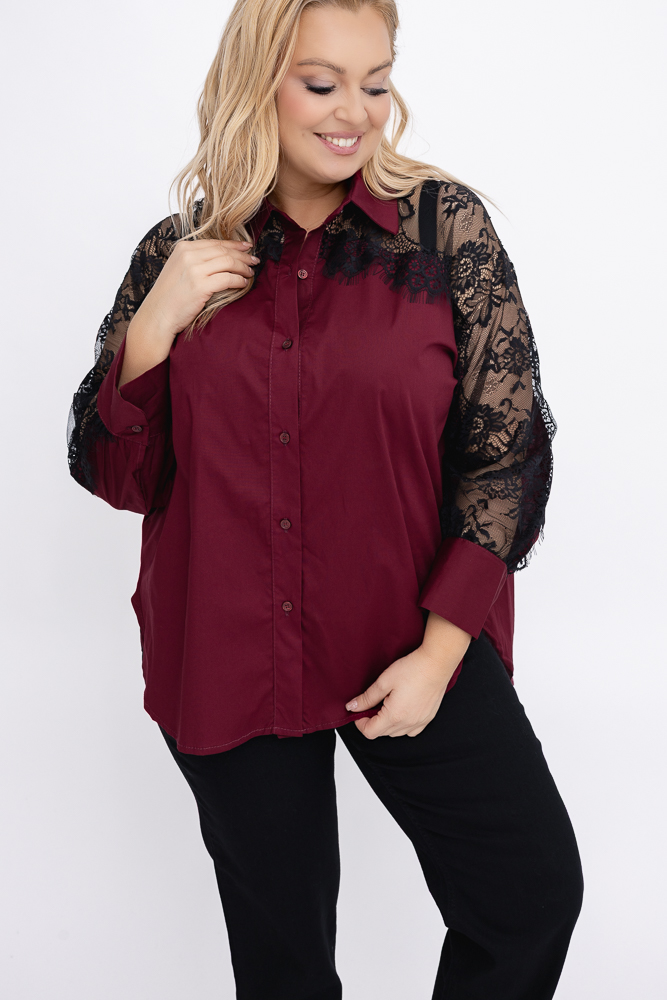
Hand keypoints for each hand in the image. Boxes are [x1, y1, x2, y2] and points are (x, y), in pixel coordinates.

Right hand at [119, 239, 257, 385]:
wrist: (158, 315)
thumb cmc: (169, 296)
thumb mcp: (178, 269)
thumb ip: (195, 260)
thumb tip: (220, 258)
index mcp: (183, 248)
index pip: (215, 242)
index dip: (234, 244)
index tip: (246, 247)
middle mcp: (188, 255)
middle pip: (224, 251)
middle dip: (242, 255)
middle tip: (254, 260)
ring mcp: (194, 269)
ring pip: (228, 262)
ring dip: (243, 267)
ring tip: (250, 273)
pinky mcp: (200, 285)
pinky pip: (228, 278)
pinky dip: (239, 280)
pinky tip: (243, 284)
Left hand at [345, 613, 471, 738]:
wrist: (437, 663)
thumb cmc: (412, 669)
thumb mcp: (384, 681)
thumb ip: (367, 698)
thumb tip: (352, 707)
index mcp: (394, 716)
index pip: (370, 732)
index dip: (360, 723)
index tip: (359, 711)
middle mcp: (408, 724)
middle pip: (382, 733)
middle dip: (373, 721)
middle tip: (373, 703)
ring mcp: (419, 723)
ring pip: (396, 733)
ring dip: (387, 724)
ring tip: (387, 704)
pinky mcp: (428, 718)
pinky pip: (411, 731)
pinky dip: (402, 725)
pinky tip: (401, 710)